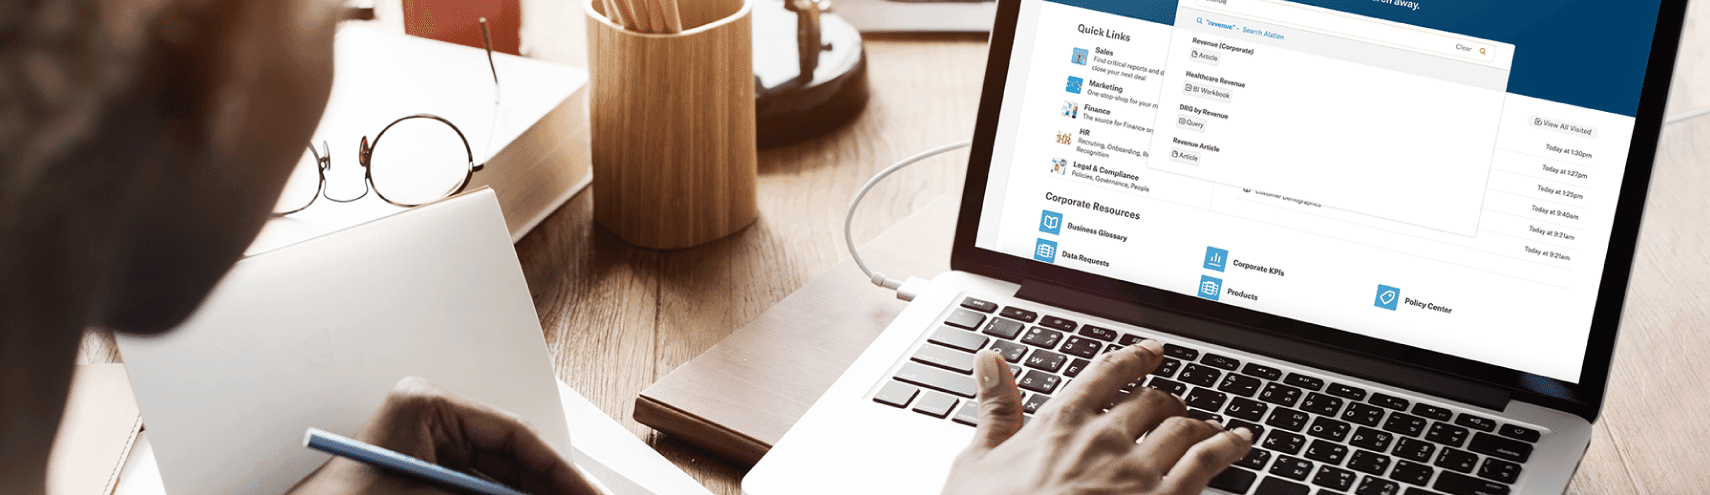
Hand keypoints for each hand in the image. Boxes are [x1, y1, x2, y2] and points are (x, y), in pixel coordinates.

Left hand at [287, 377, 602, 494]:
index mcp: (425, 407)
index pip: (514, 435)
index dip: (559, 470)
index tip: (588, 494)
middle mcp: (427, 423)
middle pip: (510, 460)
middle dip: (547, 486)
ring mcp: (424, 452)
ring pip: (496, 480)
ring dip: (528, 494)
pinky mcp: (420, 478)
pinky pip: (473, 490)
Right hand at [942, 340, 1253, 494]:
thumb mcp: (977, 460)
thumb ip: (994, 406)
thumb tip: (989, 361)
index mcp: (1061, 421)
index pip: (1107, 373)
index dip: (1135, 357)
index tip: (1153, 352)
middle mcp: (1104, 437)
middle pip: (1151, 400)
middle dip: (1167, 401)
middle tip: (1174, 406)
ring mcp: (1136, 471)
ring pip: (1183, 428)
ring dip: (1199, 424)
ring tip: (1210, 425)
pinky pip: (1207, 462)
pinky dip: (1228, 447)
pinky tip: (1239, 442)